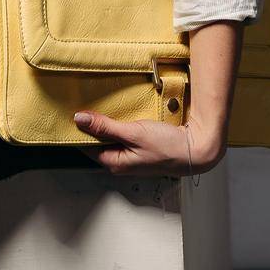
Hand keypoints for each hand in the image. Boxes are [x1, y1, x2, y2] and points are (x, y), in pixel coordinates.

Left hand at [72, 110, 225, 177]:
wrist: (197, 149)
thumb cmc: (169, 147)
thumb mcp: (134, 133)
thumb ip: (106, 127)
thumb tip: (80, 119)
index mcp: (115, 163)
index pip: (85, 146)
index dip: (78, 130)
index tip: (71, 113)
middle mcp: (120, 163)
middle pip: (97, 142)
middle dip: (91, 126)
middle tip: (85, 106)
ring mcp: (131, 157)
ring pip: (111, 138)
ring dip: (106, 125)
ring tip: (101, 108)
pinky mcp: (140, 150)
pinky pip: (123, 137)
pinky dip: (119, 126)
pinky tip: (120, 116)